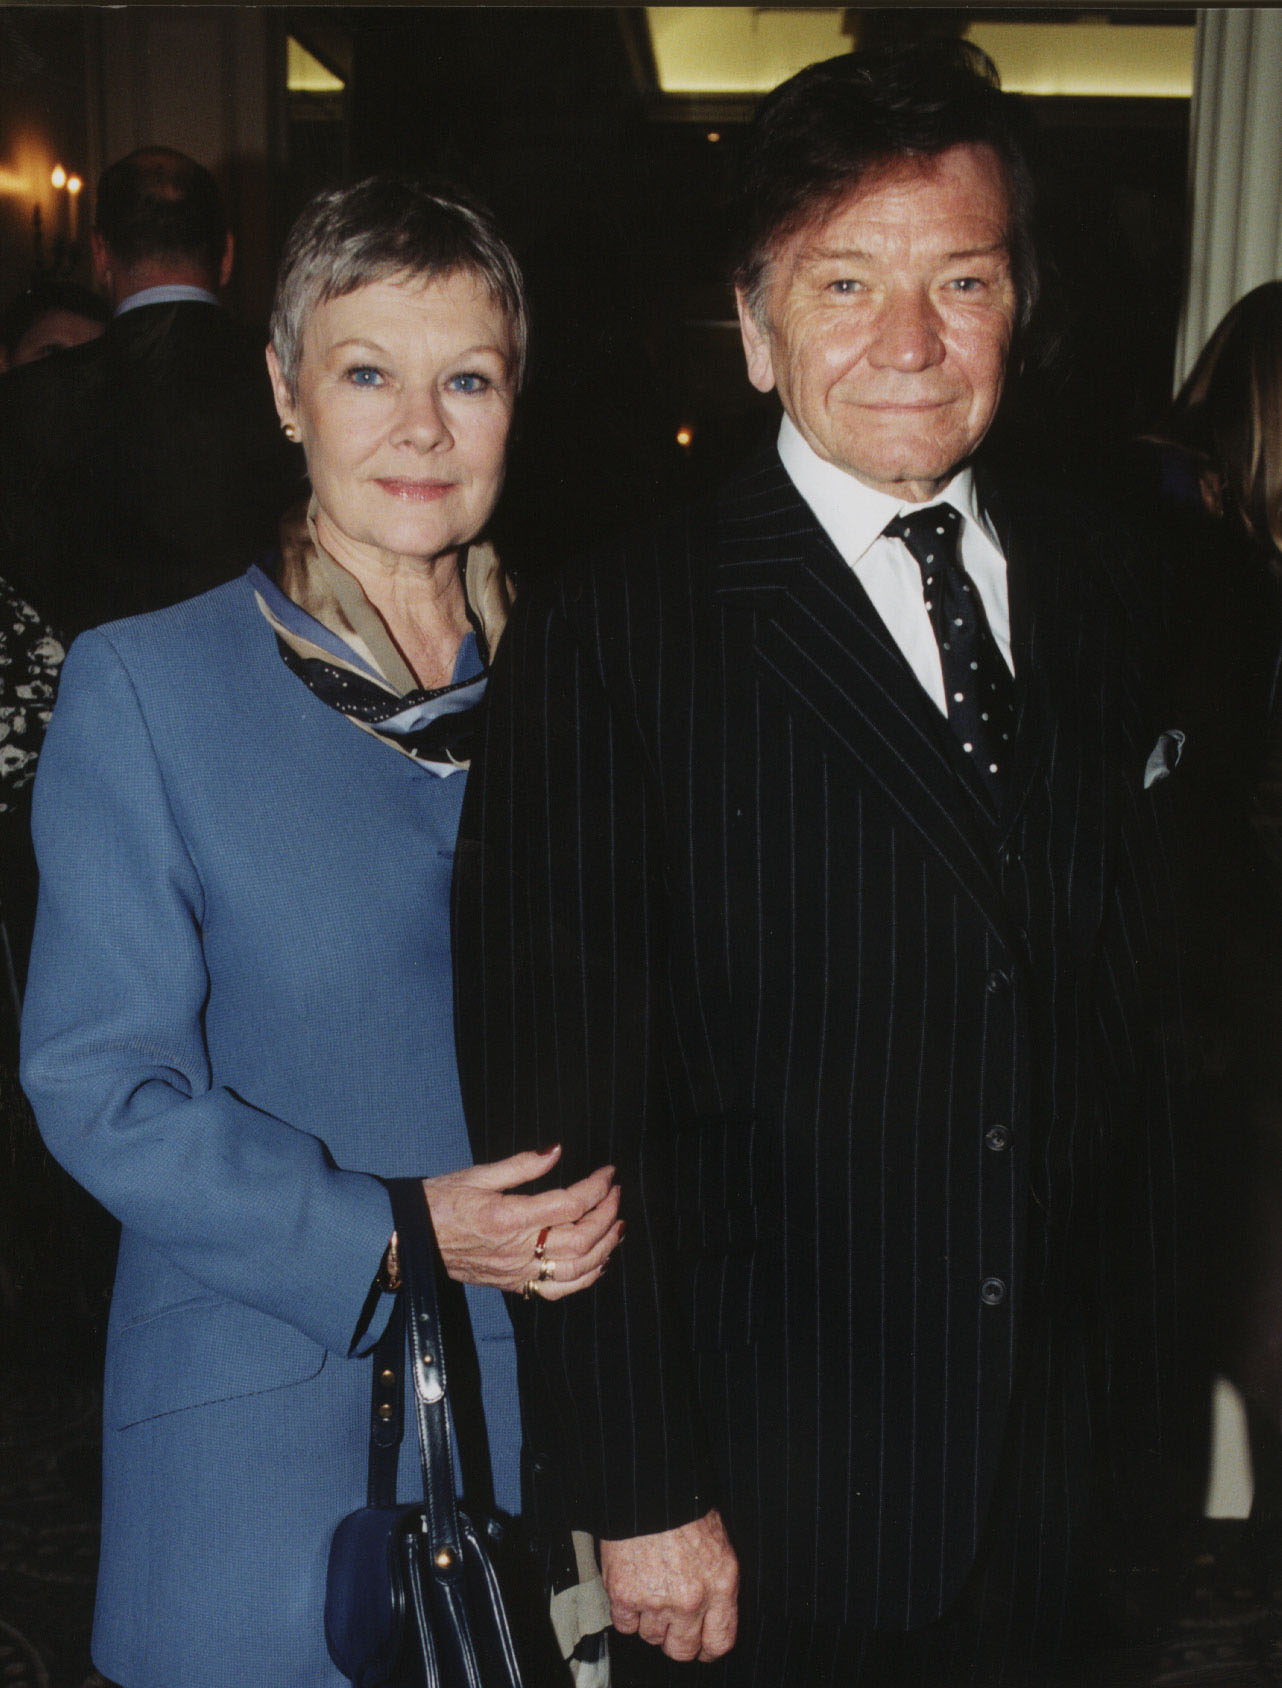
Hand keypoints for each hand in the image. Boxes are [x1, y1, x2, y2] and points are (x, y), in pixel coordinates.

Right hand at [421, 1146, 621, 1298]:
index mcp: (508, 1217)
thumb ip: (522, 1165)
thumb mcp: (477, 1174)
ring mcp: (517, 1273)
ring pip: (577, 1269)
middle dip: (607, 1214)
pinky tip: (598, 1259)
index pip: (569, 1205)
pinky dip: (586, 1276)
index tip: (608, 1172)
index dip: (596, 1188)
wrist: (409, 1242)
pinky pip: (559, 1289)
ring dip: (605, 1246)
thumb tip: (557, 1150)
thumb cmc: (440, 1202)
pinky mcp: (514, 1285)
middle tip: (615, 1193)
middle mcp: (517, 1250)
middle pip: (581, 1239)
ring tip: (617, 1223)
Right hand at [600, 1510, 738, 1662]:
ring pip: (651, 1637)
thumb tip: (711, 1611)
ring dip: (649, 1620)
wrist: (651, 1487)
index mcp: (720, 1584)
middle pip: (682, 1649)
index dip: (707, 1647)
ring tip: (649, 1589)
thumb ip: (717, 1583)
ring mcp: (657, 1600)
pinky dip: (626, 1612)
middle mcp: (692, 1600)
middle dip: (675, 1638)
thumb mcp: (719, 1543)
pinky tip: (631, 1588)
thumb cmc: (685, 1507)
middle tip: (670, 1619)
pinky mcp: (625, 1595)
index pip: (719, 1641)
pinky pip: (625, 1624)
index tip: (700, 1643)